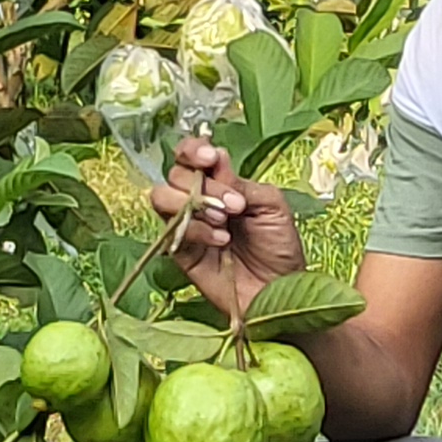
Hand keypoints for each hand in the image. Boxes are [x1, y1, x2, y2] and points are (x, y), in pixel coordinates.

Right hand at [149, 134, 302, 326]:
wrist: (279, 291)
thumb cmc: (280, 247)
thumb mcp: (272, 205)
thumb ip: (243, 183)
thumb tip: (216, 162)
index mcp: (221, 183)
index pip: (193, 155)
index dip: (194, 150)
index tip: (211, 158)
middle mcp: (199, 200)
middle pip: (176, 173)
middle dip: (204, 185)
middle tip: (234, 206)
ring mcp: (186, 225)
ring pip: (161, 196)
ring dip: (192, 203)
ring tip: (223, 220)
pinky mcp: (179, 251)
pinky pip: (171, 230)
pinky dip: (195, 230)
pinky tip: (221, 240)